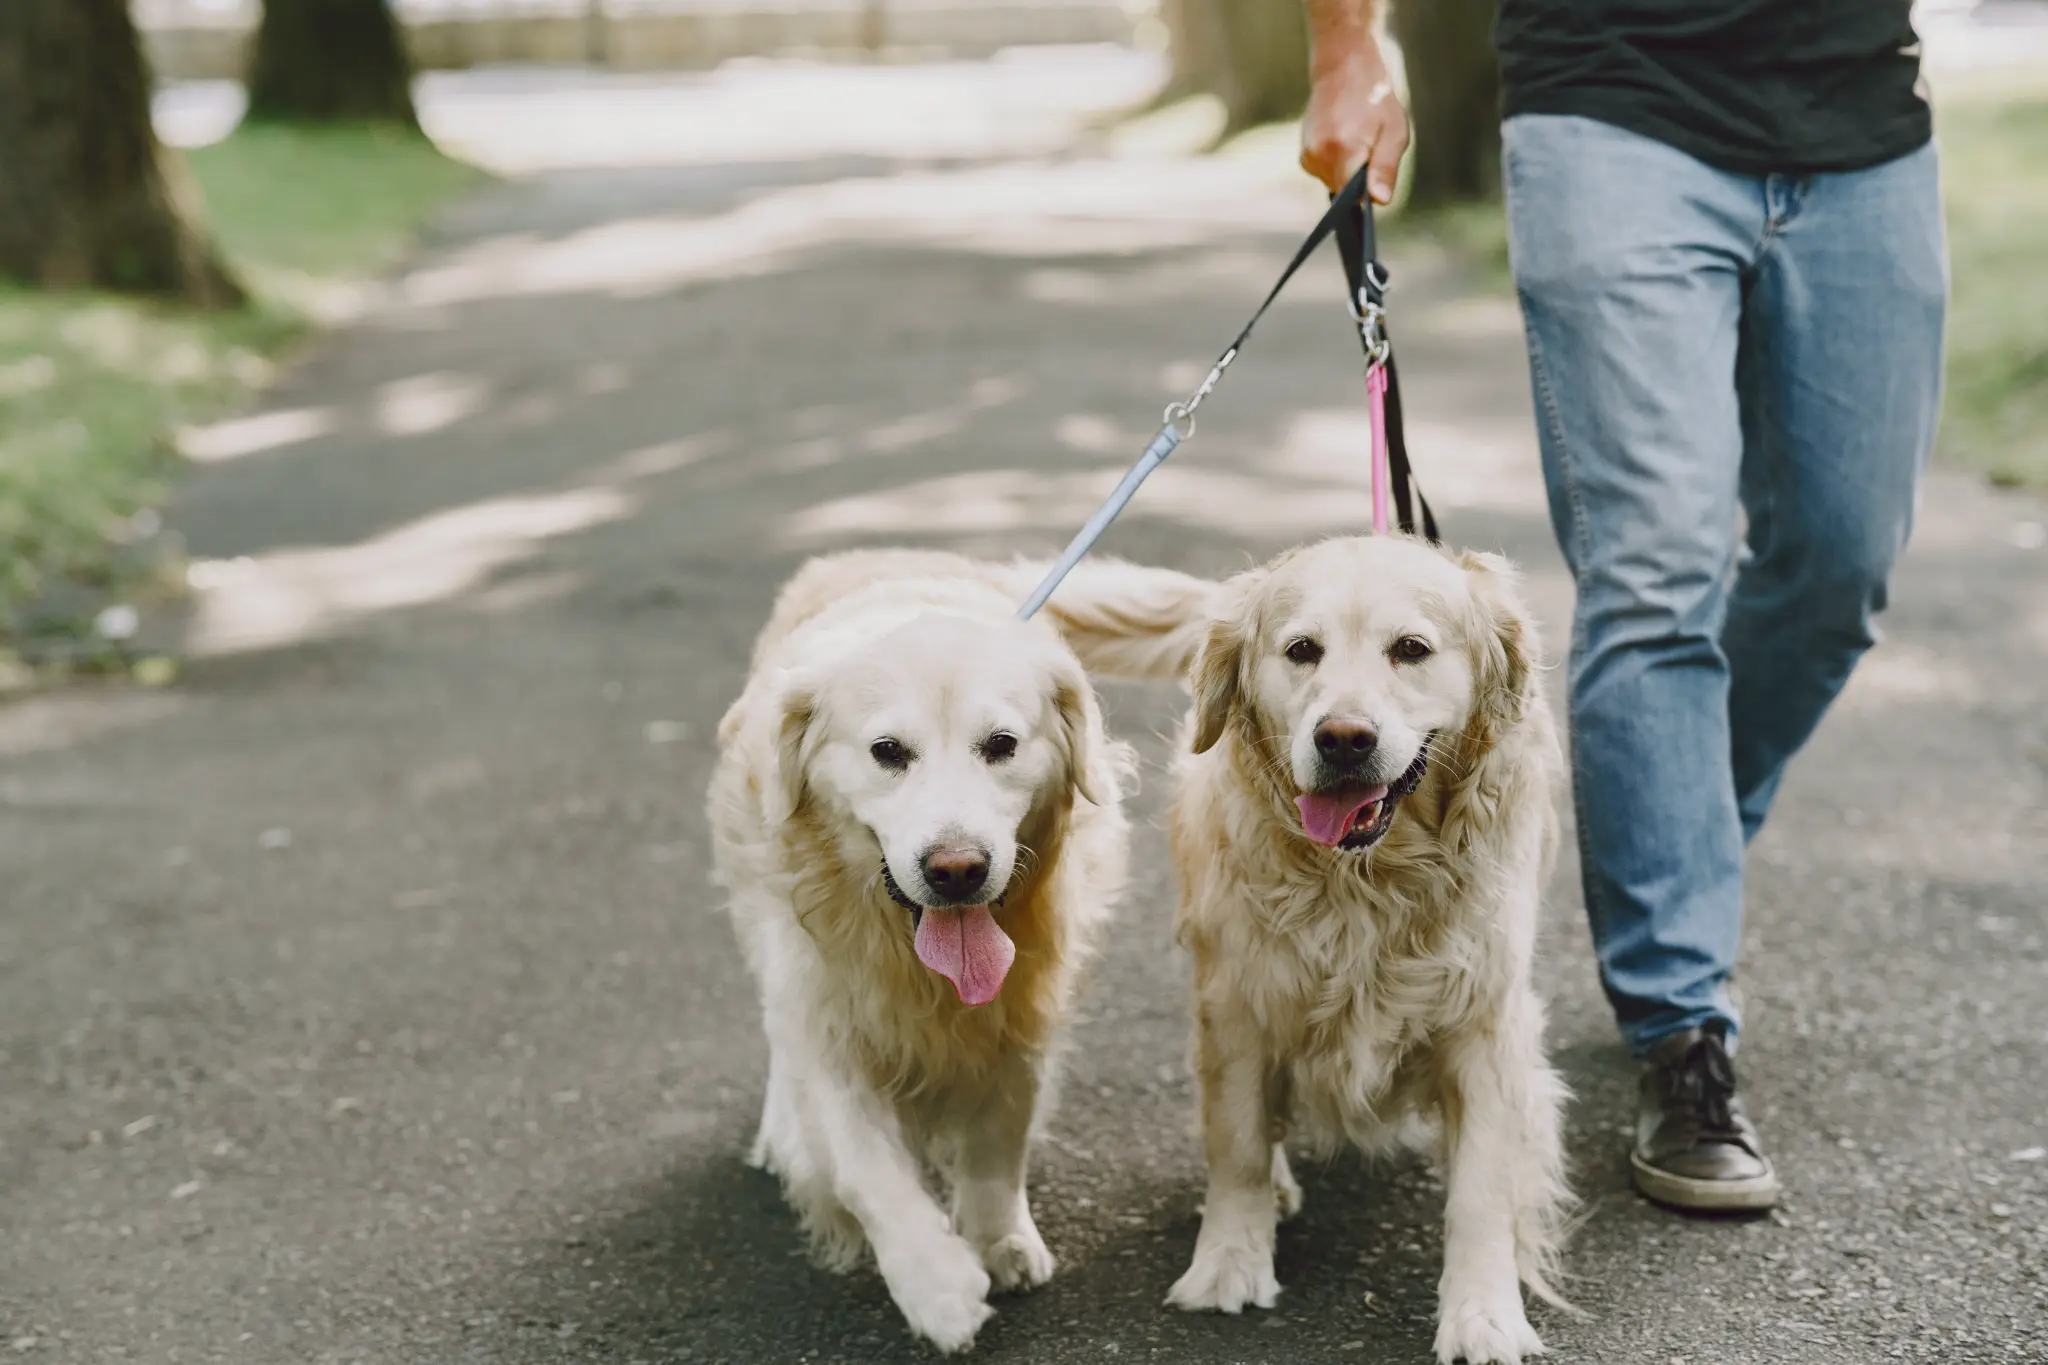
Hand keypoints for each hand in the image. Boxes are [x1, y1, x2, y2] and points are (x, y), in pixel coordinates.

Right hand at [1300, 40, 1408, 204]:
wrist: (1343, 70)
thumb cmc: (1375, 98)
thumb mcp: (1394, 131)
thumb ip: (1385, 168)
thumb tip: (1379, 200)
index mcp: (1342, 149)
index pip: (1352, 197)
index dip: (1367, 193)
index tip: (1375, 175)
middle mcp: (1318, 155)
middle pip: (1343, 192)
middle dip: (1360, 178)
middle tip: (1370, 146)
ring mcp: (1307, 155)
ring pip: (1334, 183)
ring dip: (1349, 170)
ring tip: (1357, 139)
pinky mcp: (1303, 156)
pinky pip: (1326, 174)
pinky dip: (1338, 164)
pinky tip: (1344, 140)